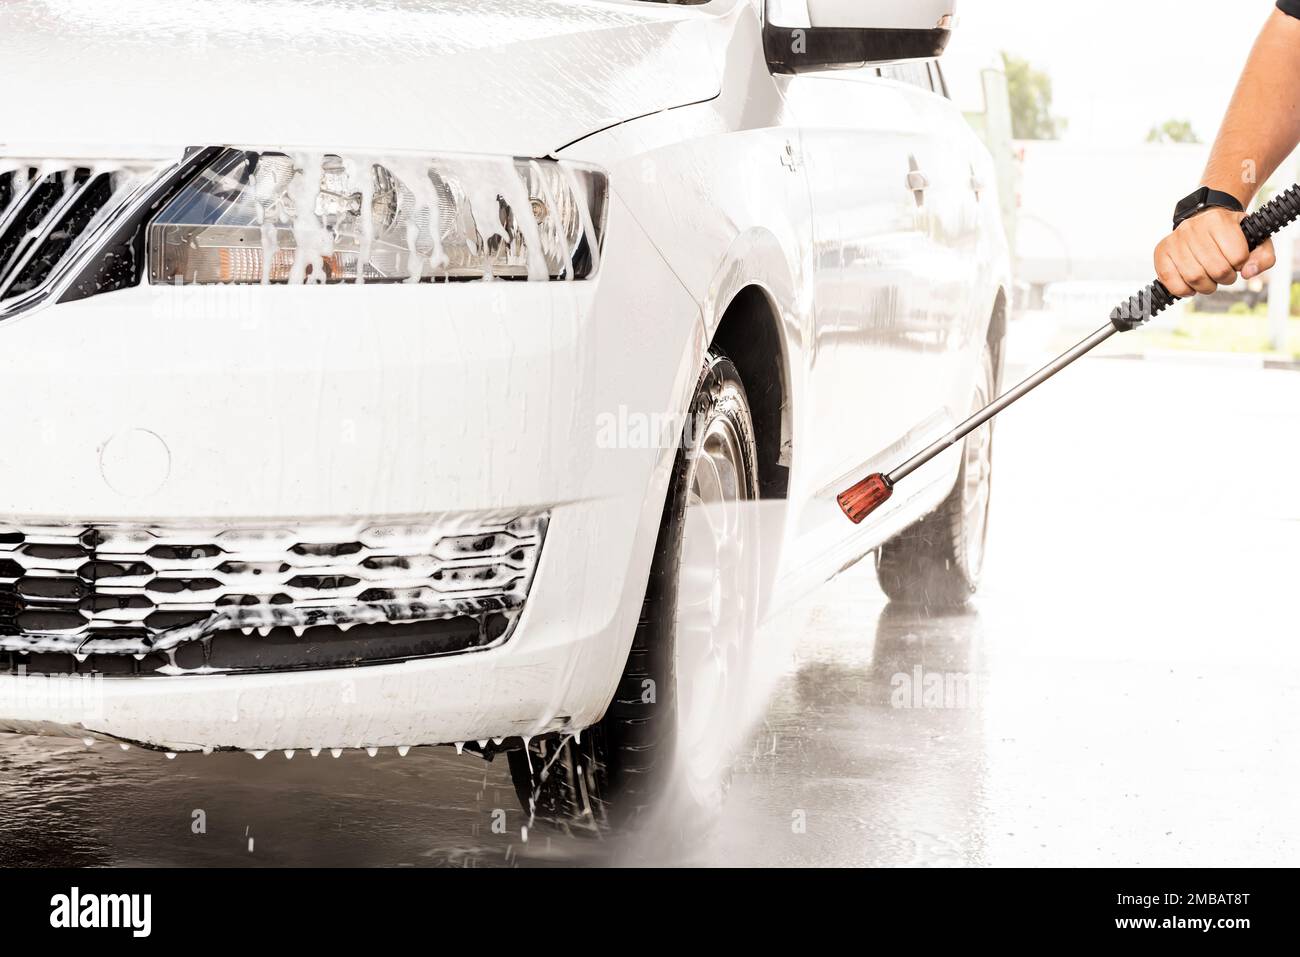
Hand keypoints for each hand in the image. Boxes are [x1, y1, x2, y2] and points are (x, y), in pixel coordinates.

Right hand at [1153, 206, 1276, 297]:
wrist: (1203, 222)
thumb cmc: (1229, 235)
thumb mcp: (1254, 239)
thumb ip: (1263, 257)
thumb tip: (1248, 273)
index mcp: (1220, 221)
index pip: (1237, 257)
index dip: (1240, 266)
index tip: (1236, 261)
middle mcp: (1194, 227)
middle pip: (1216, 270)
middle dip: (1224, 279)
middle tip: (1223, 274)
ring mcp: (1176, 239)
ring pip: (1194, 277)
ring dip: (1205, 287)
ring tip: (1208, 280)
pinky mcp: (1161, 251)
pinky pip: (1170, 281)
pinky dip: (1183, 290)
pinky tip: (1190, 286)